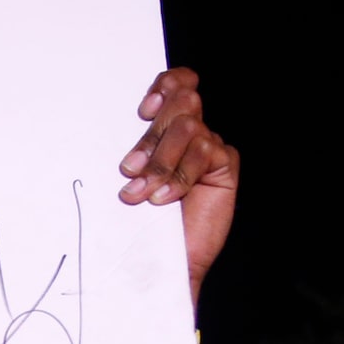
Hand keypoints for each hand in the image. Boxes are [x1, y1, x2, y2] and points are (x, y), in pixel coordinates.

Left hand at [117, 68, 237, 303]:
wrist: (162, 260)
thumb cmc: (142, 219)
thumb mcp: (133, 176)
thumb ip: (137, 147)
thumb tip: (118, 127)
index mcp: (170, 126)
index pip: (178, 83)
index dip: (165, 85)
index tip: (142, 110)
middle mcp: (193, 131)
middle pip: (182, 102)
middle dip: (151, 136)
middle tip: (129, 170)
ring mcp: (211, 147)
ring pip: (189, 127)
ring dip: (160, 162)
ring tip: (140, 193)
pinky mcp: (225, 166)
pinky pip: (205, 151)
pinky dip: (180, 176)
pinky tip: (165, 199)